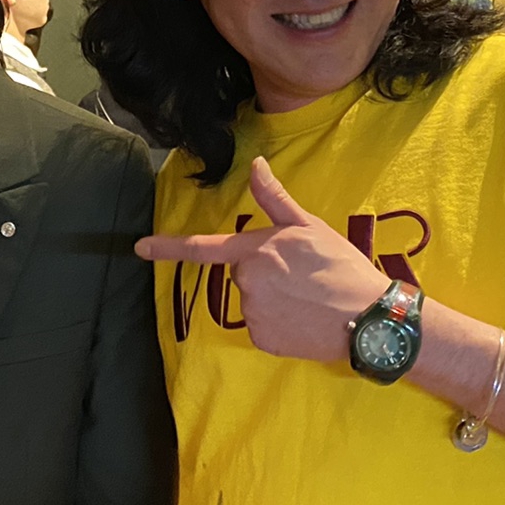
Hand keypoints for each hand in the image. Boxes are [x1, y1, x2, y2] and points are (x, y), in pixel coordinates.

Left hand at [135, 157, 390, 361]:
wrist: (367, 318)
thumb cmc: (341, 266)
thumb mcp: (309, 226)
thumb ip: (275, 199)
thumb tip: (255, 164)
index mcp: (254, 251)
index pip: (203, 248)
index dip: (167, 247)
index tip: (138, 247)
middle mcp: (246, 282)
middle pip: (244, 274)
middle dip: (266, 272)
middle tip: (303, 276)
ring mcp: (252, 314)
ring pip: (254, 301)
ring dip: (274, 298)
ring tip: (308, 298)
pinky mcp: (263, 340)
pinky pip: (263, 327)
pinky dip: (280, 323)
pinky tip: (304, 318)